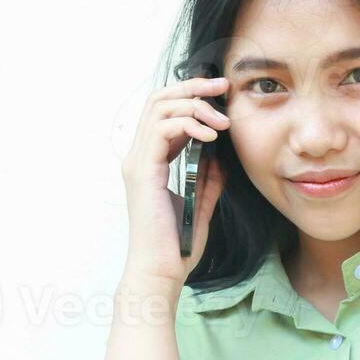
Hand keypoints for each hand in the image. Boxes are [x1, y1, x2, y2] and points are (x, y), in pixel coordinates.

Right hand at [120, 74, 231, 287]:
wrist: (161, 273)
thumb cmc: (177, 246)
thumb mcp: (200, 203)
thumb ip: (207, 177)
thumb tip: (221, 154)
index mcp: (150, 161)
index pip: (164, 111)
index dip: (190, 95)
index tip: (221, 94)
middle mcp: (139, 157)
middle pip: (158, 99)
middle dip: (192, 86)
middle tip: (222, 86)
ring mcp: (137, 162)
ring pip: (159, 108)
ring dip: (195, 105)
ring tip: (222, 122)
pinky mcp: (143, 172)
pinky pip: (161, 130)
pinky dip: (188, 125)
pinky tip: (211, 137)